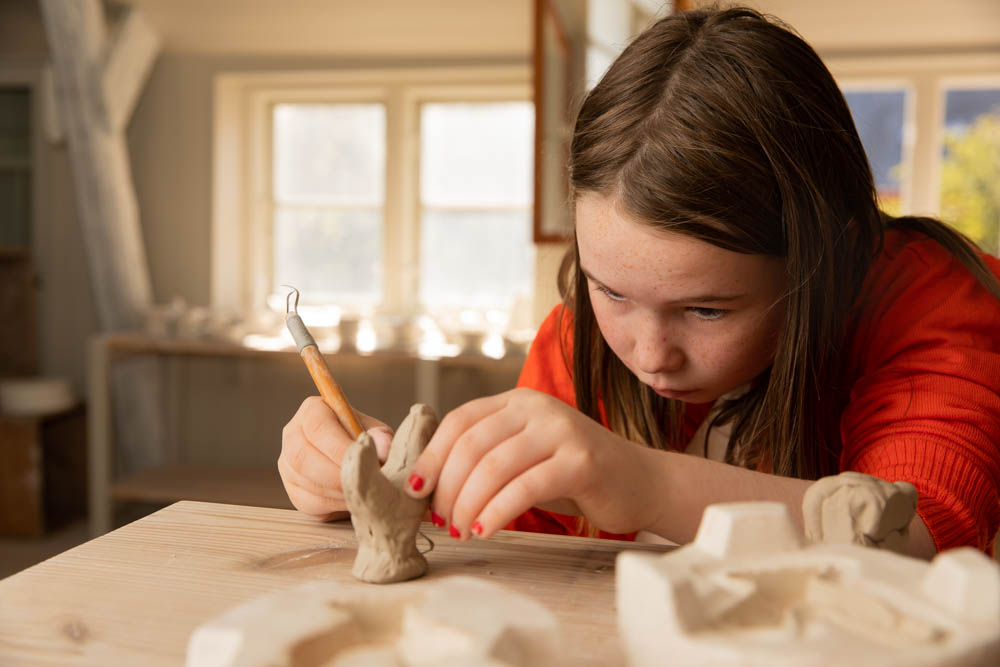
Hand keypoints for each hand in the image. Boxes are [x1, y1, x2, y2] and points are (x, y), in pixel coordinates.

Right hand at [278, 396, 393, 519]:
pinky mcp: (294, 491)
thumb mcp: (377, 433)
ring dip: (338, 490)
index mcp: (312, 411)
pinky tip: (353, 499)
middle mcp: (293, 435)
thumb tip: (384, 447)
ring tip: (364, 491)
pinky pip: (309, 502)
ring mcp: (288, 465)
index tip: (362, 460)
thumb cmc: (366, 442)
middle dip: (336, 473)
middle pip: (302, 456)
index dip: (338, 447)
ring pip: (305, 481)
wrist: (360, 462)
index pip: (317, 426)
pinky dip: (334, 505)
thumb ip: (381, 437)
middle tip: (363, 482)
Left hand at [404, 388, 658, 538]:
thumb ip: (486, 458)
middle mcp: (537, 407)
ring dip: (468, 504)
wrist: (638, 482)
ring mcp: (561, 430)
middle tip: (441, 521)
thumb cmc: (572, 475)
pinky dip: (498, 512)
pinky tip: (486, 529)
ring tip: (461, 530)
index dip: (432, 455)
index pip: (461, 420)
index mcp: (517, 401)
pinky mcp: (581, 461)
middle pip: (473, 444)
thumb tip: (428, 487)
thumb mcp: (524, 455)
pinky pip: (526, 487)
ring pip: (495, 466)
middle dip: (448, 487)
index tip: (415, 490)